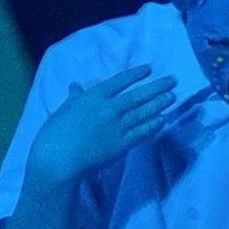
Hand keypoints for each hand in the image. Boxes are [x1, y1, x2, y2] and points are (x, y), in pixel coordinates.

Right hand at [27, 64, 179, 189]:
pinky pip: (141, 132)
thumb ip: (75, 98)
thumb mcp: (63, 110)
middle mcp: (110, 109)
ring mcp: (118, 127)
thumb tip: (76, 85)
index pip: (120, 81)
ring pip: (143, 112)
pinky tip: (163, 120)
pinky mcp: (122, 144)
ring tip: (173, 97)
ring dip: (159, 104)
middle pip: (138, 96)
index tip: (149, 69)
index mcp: (93, 97)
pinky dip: (153, 125)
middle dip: (158, 87)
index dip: (136, 74)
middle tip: (174, 80)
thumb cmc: (54, 134)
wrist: (57, 160)